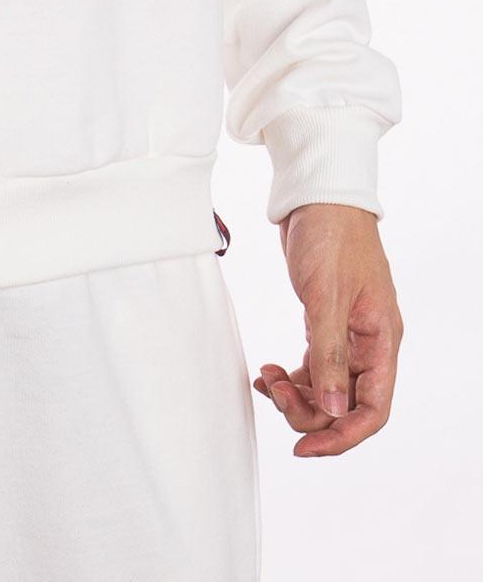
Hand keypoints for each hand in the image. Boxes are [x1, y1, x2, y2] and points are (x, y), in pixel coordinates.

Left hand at [254, 202, 402, 456]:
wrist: (319, 198)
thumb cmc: (331, 238)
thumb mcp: (327, 297)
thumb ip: (330, 355)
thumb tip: (336, 412)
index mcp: (381, 342)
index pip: (372, 409)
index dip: (341, 436)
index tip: (303, 447)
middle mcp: (368, 345)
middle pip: (346, 405)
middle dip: (308, 410)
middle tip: (270, 390)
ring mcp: (347, 335)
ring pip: (327, 388)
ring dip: (295, 394)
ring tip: (264, 378)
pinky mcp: (325, 324)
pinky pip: (313, 367)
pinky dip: (291, 376)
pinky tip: (266, 373)